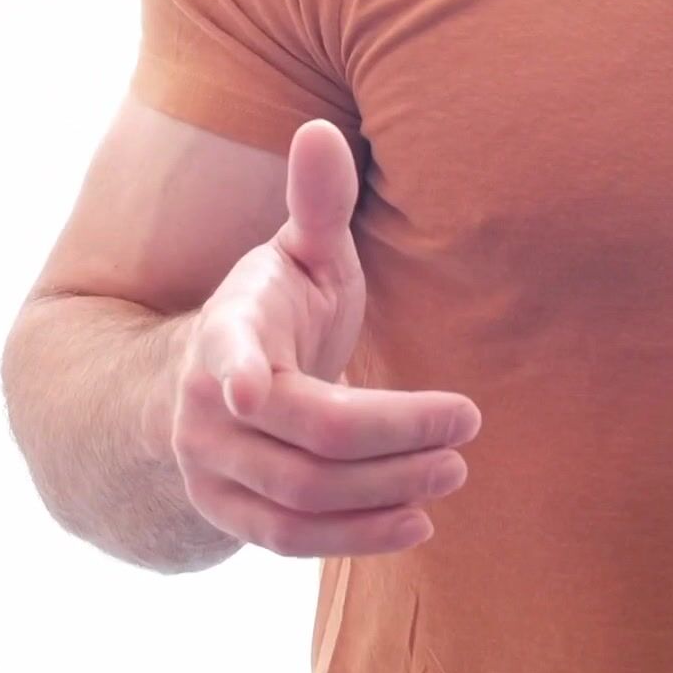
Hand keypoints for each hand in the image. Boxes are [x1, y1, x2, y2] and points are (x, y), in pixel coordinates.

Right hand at [172, 119, 478, 556]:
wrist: (205, 387)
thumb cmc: (278, 310)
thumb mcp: (299, 255)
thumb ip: (317, 204)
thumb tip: (320, 129)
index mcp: (225, 330)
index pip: (229, 355)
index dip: (238, 371)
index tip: (253, 389)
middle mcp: (206, 406)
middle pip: (310, 437)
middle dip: (397, 437)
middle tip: (467, 427)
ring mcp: (208, 467)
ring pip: (304, 497)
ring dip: (387, 491)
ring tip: (454, 471)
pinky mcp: (225, 516)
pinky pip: (289, 542)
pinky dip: (357, 537)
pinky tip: (416, 524)